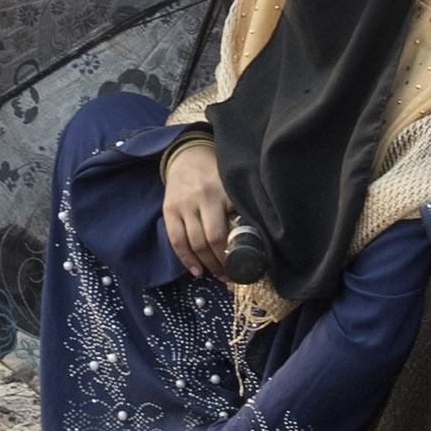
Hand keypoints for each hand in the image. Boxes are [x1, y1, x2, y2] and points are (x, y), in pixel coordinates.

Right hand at [160, 138, 234, 282]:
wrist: (187, 155)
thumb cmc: (217, 174)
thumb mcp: (233, 184)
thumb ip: (243, 205)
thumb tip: (261, 235)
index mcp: (222, 191)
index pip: (229, 228)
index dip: (235, 251)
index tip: (244, 264)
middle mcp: (201, 198)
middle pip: (210, 239)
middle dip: (221, 262)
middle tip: (231, 275)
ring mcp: (182, 205)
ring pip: (193, 243)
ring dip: (206, 264)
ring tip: (217, 275)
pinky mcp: (169, 210)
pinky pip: (175, 239)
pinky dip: (186, 259)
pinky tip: (196, 271)